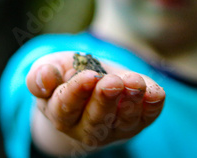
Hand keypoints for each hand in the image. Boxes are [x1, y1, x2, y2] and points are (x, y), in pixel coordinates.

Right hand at [26, 52, 164, 154]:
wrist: (92, 80)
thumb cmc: (65, 73)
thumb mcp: (49, 68)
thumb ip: (41, 75)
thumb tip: (44, 78)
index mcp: (60, 114)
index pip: (66, 107)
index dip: (77, 92)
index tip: (89, 76)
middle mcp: (86, 128)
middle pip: (97, 119)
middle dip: (106, 100)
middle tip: (113, 82)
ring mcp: (114, 128)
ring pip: (124, 120)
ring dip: (131, 102)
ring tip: (134, 82)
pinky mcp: (136, 122)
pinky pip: (146, 117)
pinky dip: (152, 106)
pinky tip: (156, 92)